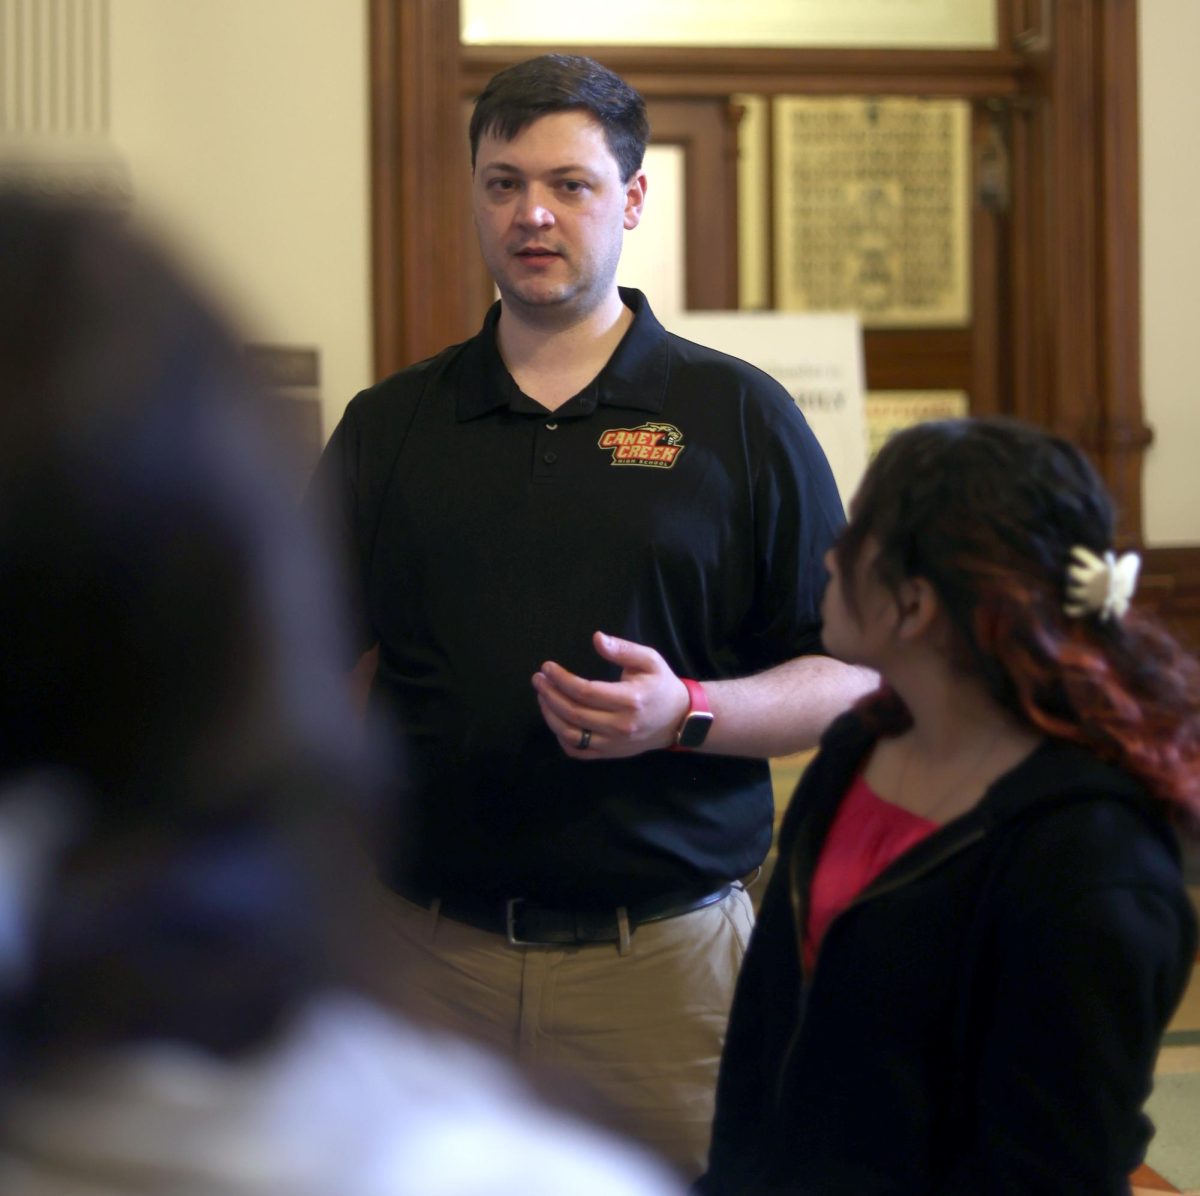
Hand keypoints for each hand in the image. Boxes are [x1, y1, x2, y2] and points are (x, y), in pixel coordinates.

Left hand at [532, 631, 690, 759]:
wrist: (679, 719)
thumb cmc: (662, 685)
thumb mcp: (650, 660)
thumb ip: (623, 649)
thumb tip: (596, 638)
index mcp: (630, 700)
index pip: (585, 691)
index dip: (561, 679)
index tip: (547, 667)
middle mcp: (620, 725)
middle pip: (573, 713)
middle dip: (549, 695)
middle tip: (538, 679)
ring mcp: (614, 743)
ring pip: (571, 735)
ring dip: (550, 715)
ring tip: (542, 696)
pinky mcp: (610, 754)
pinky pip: (578, 751)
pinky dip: (561, 737)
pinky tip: (555, 719)